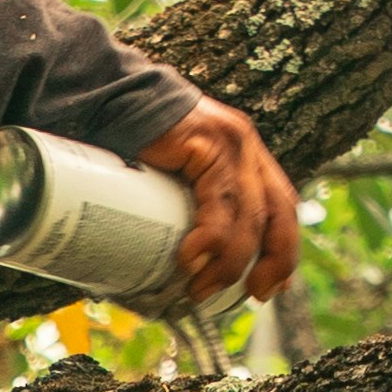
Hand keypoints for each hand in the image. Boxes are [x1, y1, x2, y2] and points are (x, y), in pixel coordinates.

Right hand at [141, 99, 299, 304]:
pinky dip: (211, 235)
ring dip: (230, 261)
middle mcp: (246, 147)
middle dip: (274, 260)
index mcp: (246, 156)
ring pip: (248, 214)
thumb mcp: (172, 178)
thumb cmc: (131, 145)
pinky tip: (192, 258)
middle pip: (278, 212)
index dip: (284, 250)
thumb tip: (176, 266)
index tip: (271, 287)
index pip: (281, 207)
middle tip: (251, 295)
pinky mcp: (206, 142)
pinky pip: (219, 199)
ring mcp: (231, 142)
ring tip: (200, 289)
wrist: (107, 96)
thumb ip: (185, 204)